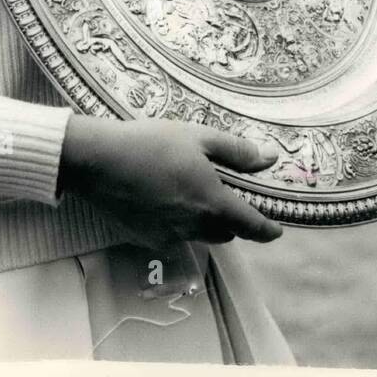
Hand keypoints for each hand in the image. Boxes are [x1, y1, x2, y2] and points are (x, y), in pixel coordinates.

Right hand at [58, 115, 282, 251]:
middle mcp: (193, 226)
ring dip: (205, 221)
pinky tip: (164, 198)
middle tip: (224, 194)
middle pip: (226, 233)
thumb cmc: (151, 143)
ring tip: (191, 192)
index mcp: (211, 202)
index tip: (276, 230)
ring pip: (200, 235)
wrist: (99, 161)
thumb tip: (268, 158)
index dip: (267, 230)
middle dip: (232, 219)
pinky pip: (175, 235)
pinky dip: (179, 223)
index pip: (250, 226)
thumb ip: (236, 151)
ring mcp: (169, 236)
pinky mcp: (147, 239)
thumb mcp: (198, 138)